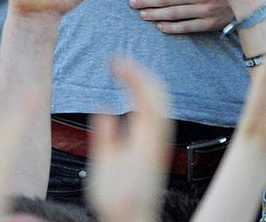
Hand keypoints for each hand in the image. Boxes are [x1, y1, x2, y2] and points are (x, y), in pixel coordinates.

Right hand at [88, 57, 170, 221]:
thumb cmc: (118, 198)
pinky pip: (158, 106)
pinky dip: (146, 90)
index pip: (145, 92)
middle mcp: (159, 133)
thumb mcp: (104, 168)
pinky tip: (133, 90)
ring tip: (123, 68)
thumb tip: (105, 105)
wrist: (136, 218)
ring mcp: (162, 136)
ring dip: (143, 78)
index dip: (131, 72)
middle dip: (138, 69)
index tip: (114, 61)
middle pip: (157, 89)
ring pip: (160, 96)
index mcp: (147, 137)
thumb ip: (105, 135)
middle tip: (116, 60)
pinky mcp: (159, 141)